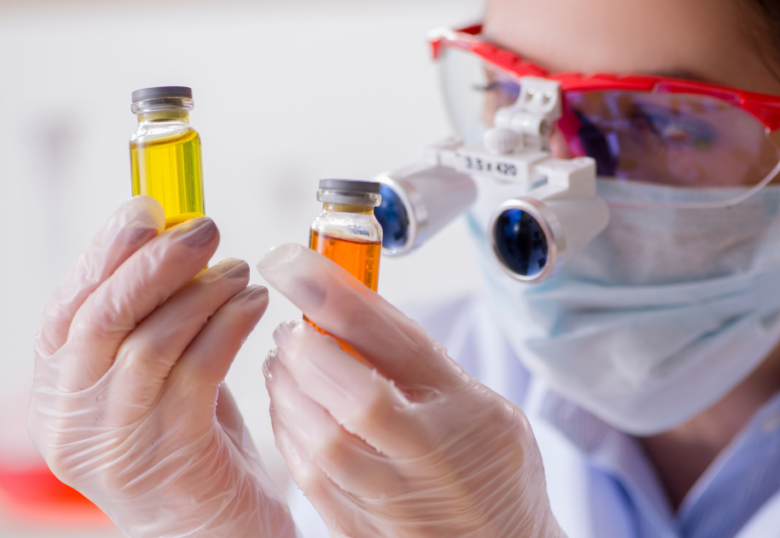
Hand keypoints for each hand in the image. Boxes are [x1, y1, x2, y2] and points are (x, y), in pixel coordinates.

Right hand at [28, 197, 295, 537]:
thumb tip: (171, 232)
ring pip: (151, 343)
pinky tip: (254, 303)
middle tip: (204, 227)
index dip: (105, 252)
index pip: (66, 310)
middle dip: (154, 263)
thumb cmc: (189, 441)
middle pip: (103, 319)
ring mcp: (117, 445)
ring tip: (239, 270)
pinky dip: (229, 326)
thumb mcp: (153, 379)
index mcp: (58, 394)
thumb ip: (148, 320)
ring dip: (200, 293)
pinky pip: (199, 373)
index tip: (149, 208)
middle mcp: (72, 422)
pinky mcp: (173, 458)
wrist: (216, 529)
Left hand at [258, 244, 563, 537]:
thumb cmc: (494, 470)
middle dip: (308, 352)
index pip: (398, 344)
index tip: (292, 262)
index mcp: (471, 414)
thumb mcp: (484, 406)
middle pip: (355, 399)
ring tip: (285, 362)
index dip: (339, 298)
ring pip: (322, 442)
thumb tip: (349, 310)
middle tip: (292, 328)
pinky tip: (290, 407)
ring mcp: (398, 502)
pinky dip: (289, 432)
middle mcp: (435, 459)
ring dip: (290, 392)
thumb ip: (422, 367)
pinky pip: (310, 476)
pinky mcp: (364, 529)